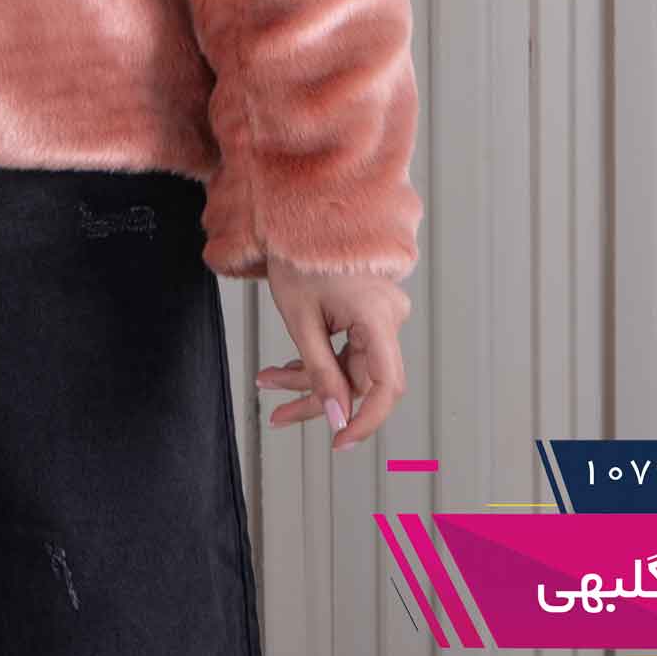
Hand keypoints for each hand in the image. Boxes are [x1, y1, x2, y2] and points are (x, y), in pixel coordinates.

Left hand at [254, 257, 410, 452]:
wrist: (301, 213)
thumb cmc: (299, 256)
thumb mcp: (301, 319)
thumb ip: (320, 371)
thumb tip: (337, 419)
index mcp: (378, 316)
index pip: (385, 386)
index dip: (366, 421)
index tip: (340, 442)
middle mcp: (389, 317)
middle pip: (358, 379)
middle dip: (316, 397)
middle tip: (277, 415)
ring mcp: (381, 316)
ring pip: (348, 367)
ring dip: (308, 379)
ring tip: (267, 381)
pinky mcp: (369, 316)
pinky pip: (346, 351)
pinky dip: (317, 361)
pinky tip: (283, 368)